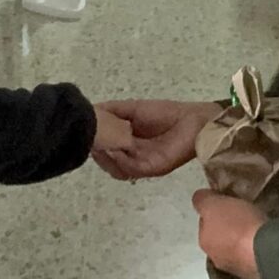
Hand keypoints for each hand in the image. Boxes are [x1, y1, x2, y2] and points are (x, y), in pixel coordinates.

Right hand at [91, 100, 220, 179]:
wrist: (192, 120)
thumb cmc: (165, 114)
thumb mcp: (133, 108)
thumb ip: (112, 111)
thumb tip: (90, 111)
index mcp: (127, 144)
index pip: (104, 150)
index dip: (94, 143)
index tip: (85, 133)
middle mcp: (132, 157)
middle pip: (108, 163)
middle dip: (97, 152)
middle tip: (92, 140)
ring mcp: (141, 165)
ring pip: (116, 169)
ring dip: (106, 157)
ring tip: (102, 143)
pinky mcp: (152, 169)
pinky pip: (131, 169)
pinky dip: (120, 160)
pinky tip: (116, 148)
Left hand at [192, 190, 265, 278]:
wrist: (265, 250)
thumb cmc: (238, 224)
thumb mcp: (214, 204)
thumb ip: (202, 200)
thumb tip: (199, 198)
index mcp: (204, 241)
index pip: (204, 221)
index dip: (214, 209)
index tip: (226, 201)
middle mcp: (215, 257)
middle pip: (218, 235)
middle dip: (227, 225)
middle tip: (239, 213)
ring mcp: (234, 266)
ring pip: (233, 246)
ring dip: (240, 237)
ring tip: (252, 225)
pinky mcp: (252, 270)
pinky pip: (249, 253)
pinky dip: (252, 245)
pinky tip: (260, 237)